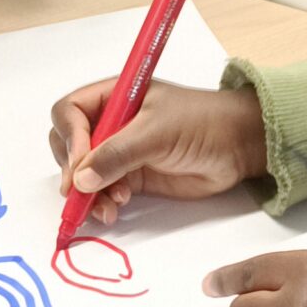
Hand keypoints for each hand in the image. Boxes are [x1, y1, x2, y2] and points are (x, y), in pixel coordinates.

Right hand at [49, 78, 265, 224]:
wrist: (238, 147)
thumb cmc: (202, 123)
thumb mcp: (157, 132)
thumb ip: (117, 154)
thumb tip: (80, 179)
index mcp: (113, 96)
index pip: (70, 112)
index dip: (70, 137)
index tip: (81, 164)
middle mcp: (111, 122)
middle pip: (68, 144)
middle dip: (73, 170)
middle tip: (83, 192)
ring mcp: (120, 151)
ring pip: (83, 174)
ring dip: (87, 194)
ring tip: (106, 208)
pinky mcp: (131, 177)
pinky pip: (102, 191)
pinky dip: (101, 203)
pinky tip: (114, 210)